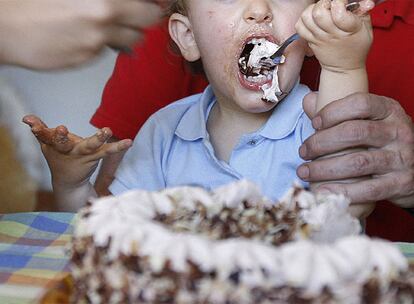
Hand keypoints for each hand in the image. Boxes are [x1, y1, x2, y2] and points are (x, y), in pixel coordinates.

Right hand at [0, 0, 162, 69]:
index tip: (151, 4)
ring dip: (128, 32)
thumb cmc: (35, 2)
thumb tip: (129, 1)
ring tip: (108, 24)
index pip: (148, 3)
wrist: (5, 25)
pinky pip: (108, 50)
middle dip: (145, 17)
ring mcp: (98, 39)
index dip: (151, 3)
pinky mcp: (88, 57)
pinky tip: (86, 35)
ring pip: (133, 40)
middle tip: (137, 13)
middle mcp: (104, 14)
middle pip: (149, 19)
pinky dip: (104, 44)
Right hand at [22, 115, 131, 189]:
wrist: (69, 182)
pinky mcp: (96, 157)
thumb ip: (41, 129)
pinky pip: (108, 151)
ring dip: (98, 138)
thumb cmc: (59, 156)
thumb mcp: (48, 143)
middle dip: (61, 136)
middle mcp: (67, 151)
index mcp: (54, 145)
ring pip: (90, 146)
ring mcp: (82, 155)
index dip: (38, 130)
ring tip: (107, 129)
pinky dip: (119, 147)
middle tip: (61, 128)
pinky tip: (129, 142)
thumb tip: (26, 117)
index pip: (44, 136)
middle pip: (63, 143)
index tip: (32, 123)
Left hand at [296, 0, 373, 71]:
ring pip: (306, 18)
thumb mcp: (367, 29)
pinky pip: (299, 27)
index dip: (338, 2)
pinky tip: (312, 19)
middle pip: (318, 13)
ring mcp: (318, 38)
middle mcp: (331, 34)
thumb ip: (363, 12)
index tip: (341, 2)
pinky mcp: (310, 41)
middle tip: (329, 5)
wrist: (344, 68)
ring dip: (311, 10)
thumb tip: (365, 2)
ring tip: (320, 11)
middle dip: (323, 3)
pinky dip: (303, 20)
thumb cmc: (356, 47)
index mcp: (349, 30)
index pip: (338, 12)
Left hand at [297, 92, 413, 207]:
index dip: (333, 112)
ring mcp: (402, 158)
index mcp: (389, 111)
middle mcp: (399, 131)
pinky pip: (368, 189)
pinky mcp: (401, 183)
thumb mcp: (370, 120)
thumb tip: (309, 100)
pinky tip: (322, 190)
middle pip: (354, 133)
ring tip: (304, 172)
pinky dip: (342, 191)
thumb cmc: (383, 141)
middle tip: (303, 151)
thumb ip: (339, 112)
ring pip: (357, 162)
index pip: (360, 103)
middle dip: (321, 143)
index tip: (314, 123)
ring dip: (324, 168)